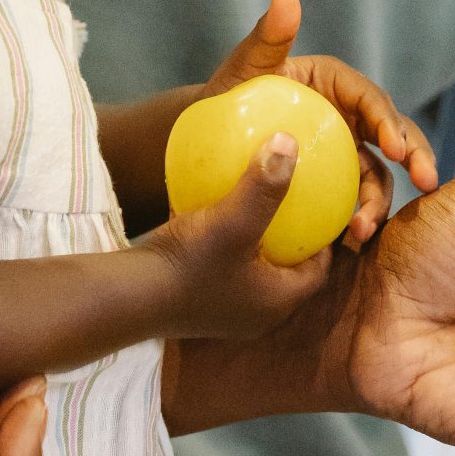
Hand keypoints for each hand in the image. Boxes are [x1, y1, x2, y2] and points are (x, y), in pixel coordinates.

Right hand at [141, 132, 338, 341]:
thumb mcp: (234, 221)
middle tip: (293, 207)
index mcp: (277, 301)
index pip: (319, 270)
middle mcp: (256, 313)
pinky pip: (223, 270)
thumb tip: (290, 142)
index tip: (323, 209)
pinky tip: (213, 217)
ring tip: (256, 209)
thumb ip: (264, 186)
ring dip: (257, 244)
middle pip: (287, 271)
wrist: (128, 298)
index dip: (325, 241)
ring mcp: (224, 311)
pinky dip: (226, 246)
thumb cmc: (190, 265)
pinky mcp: (197, 303)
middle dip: (292, 241)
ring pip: (254, 271)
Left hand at [205, 0, 436, 244]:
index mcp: (337, 86)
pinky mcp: (333, 188)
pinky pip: (353, 205)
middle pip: (393, 138)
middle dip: (416, 159)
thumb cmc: (223, 100)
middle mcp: (348, 120)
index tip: (395, 148)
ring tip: (363, 228)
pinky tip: (349, 245)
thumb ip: (267, 37)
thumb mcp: (243, 70)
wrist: (201, 148)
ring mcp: (343, 156)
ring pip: (377, 177)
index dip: (390, 121)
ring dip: (380, 202)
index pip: (371, 100)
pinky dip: (357, 222)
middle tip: (425, 183)